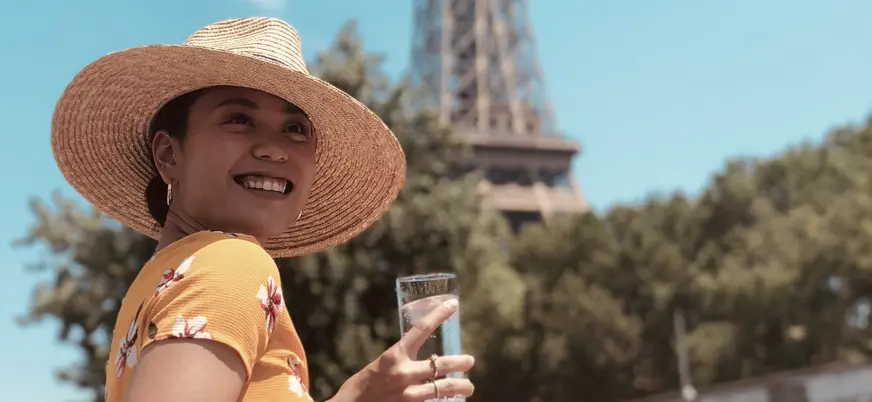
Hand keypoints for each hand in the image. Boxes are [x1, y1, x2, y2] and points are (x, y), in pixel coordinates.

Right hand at [330, 299, 474, 401]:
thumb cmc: (362, 386)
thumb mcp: (381, 365)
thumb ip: (401, 362)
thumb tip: (422, 363)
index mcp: (394, 355)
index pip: (421, 329)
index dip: (439, 315)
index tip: (453, 305)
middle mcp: (403, 373)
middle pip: (441, 364)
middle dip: (460, 362)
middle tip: (470, 361)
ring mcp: (407, 394)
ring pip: (443, 389)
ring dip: (459, 386)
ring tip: (469, 386)